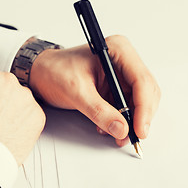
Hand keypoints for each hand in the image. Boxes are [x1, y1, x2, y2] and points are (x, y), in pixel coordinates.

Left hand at [30, 35, 160, 145]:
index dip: (144, 108)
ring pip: (140, 102)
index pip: (142, 80)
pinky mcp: (117, 88)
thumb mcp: (75, 90)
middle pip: (146, 92)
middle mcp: (124, 61)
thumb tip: (121, 129)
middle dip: (140, 117)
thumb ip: (99, 110)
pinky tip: (110, 127)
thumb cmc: (54, 71)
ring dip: (132, 121)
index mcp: (118, 50)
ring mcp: (122, 75)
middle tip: (131, 137)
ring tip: (118, 136)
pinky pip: (128, 107)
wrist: (41, 72)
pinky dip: (123, 121)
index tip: (139, 129)